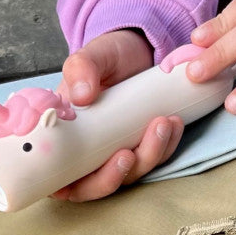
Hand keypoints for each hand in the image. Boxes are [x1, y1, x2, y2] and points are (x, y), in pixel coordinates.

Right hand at [52, 30, 183, 201]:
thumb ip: (80, 69)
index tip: (96, 166)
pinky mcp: (139, 144)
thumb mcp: (89, 57)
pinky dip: (165, 146)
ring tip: (163, 124)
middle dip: (117, 175)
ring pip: (130, 173)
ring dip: (148, 156)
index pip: (61, 179)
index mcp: (62, 137)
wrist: (134, 49)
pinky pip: (153, 157)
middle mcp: (86, 150)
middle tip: (130, 153)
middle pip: (96, 185)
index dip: (80, 185)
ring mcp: (114, 149)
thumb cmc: (104, 56)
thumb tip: (81, 96)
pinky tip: (174, 124)